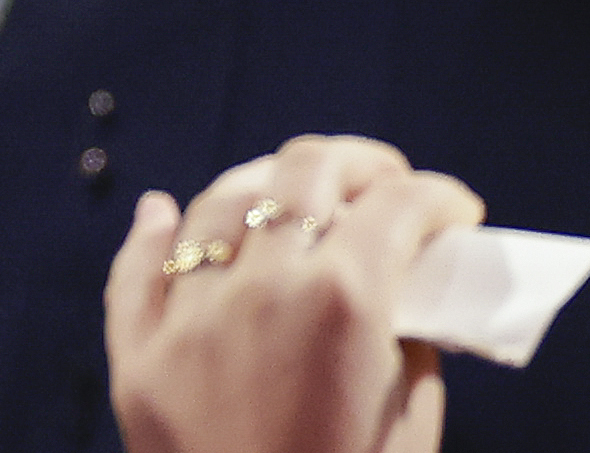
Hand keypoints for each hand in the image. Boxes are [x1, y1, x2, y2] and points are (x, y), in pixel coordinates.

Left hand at [107, 136, 481, 452]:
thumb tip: (400, 305)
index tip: (456, 208)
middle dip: (359, 164)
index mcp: (342, 301)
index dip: (438, 198)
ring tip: (293, 194)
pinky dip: (152, 229)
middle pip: (304, 172)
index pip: (397, 208)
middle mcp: (258, 285)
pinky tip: (160, 211)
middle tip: (387, 181)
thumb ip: (408, 354)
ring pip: (216, 201)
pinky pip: (136, 265)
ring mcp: (187, 311)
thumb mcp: (411, 432)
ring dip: (263, 184)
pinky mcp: (133, 350)